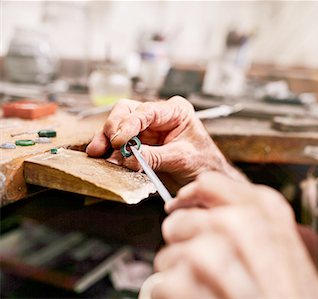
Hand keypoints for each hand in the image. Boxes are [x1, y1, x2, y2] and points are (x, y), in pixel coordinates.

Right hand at [86, 97, 244, 188]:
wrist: (206, 179)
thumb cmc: (203, 164)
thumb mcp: (181, 159)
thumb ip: (155, 157)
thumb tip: (129, 157)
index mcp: (175, 111)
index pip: (146, 110)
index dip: (129, 124)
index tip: (119, 140)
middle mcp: (159, 116)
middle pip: (127, 112)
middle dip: (113, 128)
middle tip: (107, 146)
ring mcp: (148, 130)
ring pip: (118, 126)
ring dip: (107, 140)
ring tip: (99, 154)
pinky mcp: (140, 144)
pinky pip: (119, 144)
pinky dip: (110, 151)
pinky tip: (104, 159)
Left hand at [143, 172, 317, 298]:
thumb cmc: (294, 297)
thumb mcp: (290, 250)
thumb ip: (261, 225)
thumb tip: (220, 214)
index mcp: (265, 210)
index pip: (208, 184)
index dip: (191, 198)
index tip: (182, 206)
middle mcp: (236, 223)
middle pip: (179, 221)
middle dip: (184, 245)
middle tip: (204, 269)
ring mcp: (208, 253)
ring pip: (167, 256)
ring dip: (178, 277)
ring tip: (206, 292)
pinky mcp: (184, 285)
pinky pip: (160, 285)